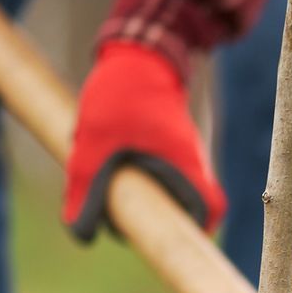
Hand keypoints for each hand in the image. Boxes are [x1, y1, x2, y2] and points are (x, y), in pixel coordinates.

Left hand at [64, 42, 227, 243]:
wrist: (136, 52)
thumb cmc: (119, 97)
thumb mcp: (92, 148)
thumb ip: (85, 192)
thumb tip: (80, 235)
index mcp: (184, 166)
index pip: (211, 210)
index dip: (198, 231)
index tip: (170, 240)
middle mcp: (190, 162)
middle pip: (185, 207)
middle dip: (153, 218)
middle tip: (120, 217)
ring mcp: (181, 152)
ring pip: (169, 189)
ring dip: (141, 196)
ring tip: (108, 187)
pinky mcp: (169, 143)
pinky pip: (159, 172)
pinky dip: (138, 177)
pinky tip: (110, 163)